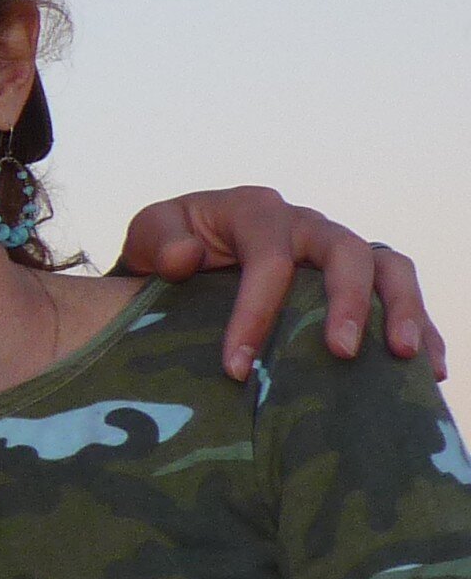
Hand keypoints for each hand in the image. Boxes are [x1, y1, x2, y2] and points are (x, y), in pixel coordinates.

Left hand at [115, 186, 442, 379]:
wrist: (182, 253)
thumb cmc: (167, 246)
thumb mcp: (149, 234)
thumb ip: (157, 240)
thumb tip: (186, 258)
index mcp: (254, 210)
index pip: (267, 258)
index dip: (255, 312)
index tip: (237, 367)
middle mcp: (305, 224)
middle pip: (345, 251)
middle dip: (348, 302)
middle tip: (342, 353)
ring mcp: (336, 249)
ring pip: (387, 266)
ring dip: (403, 309)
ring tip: (405, 357)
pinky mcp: (357, 279)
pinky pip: (398, 294)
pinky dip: (419, 327)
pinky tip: (428, 368)